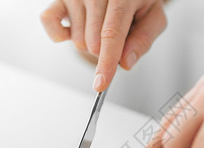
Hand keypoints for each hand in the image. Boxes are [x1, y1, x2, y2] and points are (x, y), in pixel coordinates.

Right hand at [41, 0, 166, 90]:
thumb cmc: (138, 1)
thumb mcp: (153, 17)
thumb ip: (143, 40)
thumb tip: (125, 63)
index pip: (111, 34)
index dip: (106, 62)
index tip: (101, 84)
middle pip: (94, 43)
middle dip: (106, 53)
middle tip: (117, 38)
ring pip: (78, 40)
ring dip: (90, 44)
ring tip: (101, 25)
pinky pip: (50, 23)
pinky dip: (60, 35)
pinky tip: (75, 30)